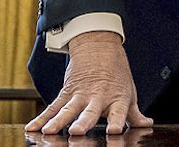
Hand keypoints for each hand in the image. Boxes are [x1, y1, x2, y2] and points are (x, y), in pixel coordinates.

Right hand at [25, 31, 153, 134]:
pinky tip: (32, 128)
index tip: (114, 131)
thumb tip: (146, 125)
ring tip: (49, 131)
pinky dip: (41, 118)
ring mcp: (80, 95)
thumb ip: (134, 113)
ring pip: (67, 110)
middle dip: (83, 122)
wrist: (98, 47)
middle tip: (76, 131)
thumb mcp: (128, 93)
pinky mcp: (66, 93)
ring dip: (57, 121)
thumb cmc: (116, 74)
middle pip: (90, 112)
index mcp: (117, 99)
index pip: (118, 112)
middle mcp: (98, 98)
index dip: (117, 122)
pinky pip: (52, 107)